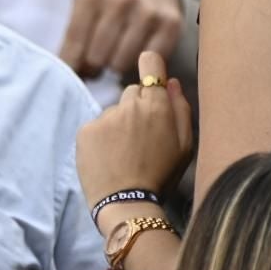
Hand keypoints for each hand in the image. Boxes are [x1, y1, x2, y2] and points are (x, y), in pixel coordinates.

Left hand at [60, 0, 184, 79]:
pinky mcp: (171, 24)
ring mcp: (148, 10)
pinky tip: (137, 54)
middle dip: (94, 66)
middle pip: (96, 59)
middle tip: (99, 61)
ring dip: (115, 67)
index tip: (76, 72)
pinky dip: (140, 66)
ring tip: (116, 56)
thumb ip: (70, 43)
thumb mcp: (83, 13)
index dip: (73, 68)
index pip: (74, 48)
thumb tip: (61, 81)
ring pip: (120, 65)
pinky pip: (147, 63)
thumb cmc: (109, 8)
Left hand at [76, 52, 193, 227]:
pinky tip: (109, 159)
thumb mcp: (184, 146)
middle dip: (138, 108)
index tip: (149, 67)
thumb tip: (172, 82)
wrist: (127, 205)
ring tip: (124, 156)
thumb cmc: (161, 178)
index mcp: (158, 106)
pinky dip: (100, 139)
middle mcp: (130, 105)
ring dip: (118, 126)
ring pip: (114, 112)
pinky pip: (96, 127)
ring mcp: (106, 117)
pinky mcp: (86, 131)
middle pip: (133, 92)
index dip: (151, 66)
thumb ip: (181, 109)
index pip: (151, 64)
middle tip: (141, 139)